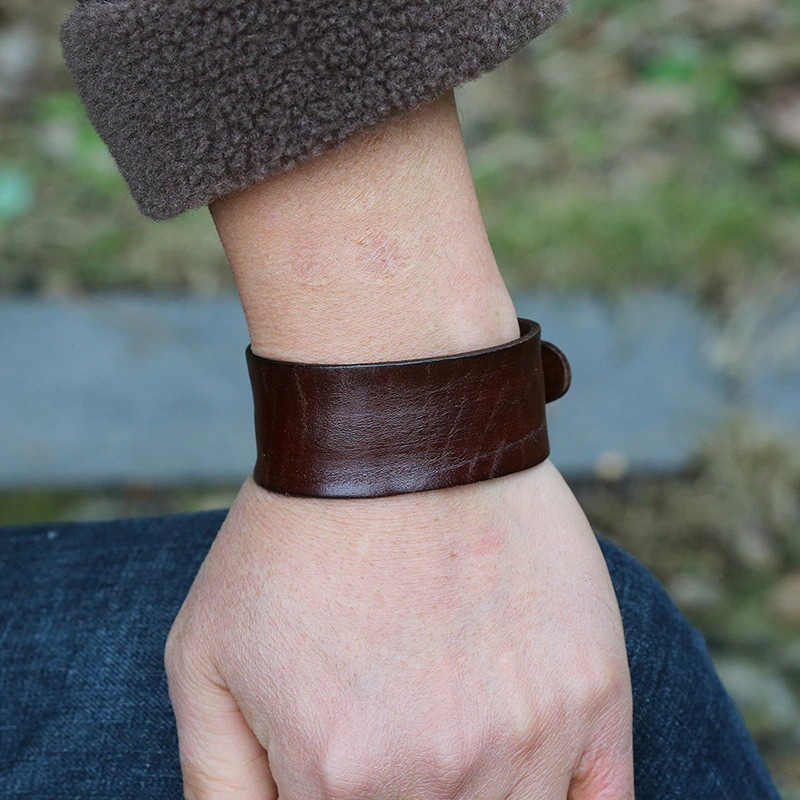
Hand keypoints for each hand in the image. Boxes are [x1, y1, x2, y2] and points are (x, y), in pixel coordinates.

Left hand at [165, 459, 632, 798]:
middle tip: (399, 734)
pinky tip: (528, 769)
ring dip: (481, 795)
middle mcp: (440, 776)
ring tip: (449, 719)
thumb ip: (216, 787)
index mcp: (338, 782)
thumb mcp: (206, 659)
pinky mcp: (592, 689)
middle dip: (406, 794)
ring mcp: (530, 734)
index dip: (340, 798)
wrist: (398, 433)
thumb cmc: (295, 539)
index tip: (352, 768)